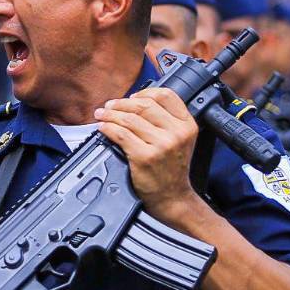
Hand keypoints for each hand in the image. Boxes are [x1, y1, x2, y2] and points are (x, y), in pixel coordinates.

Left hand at [95, 86, 198, 222]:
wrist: (172, 197)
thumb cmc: (171, 170)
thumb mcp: (180, 140)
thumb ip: (166, 121)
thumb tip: (136, 102)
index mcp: (187, 125)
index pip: (166, 95)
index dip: (145, 92)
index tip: (132, 97)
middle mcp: (177, 133)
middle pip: (144, 105)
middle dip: (121, 103)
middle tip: (109, 106)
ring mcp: (161, 145)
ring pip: (130, 119)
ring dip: (110, 114)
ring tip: (101, 115)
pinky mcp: (145, 156)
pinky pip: (121, 134)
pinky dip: (108, 128)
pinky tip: (103, 128)